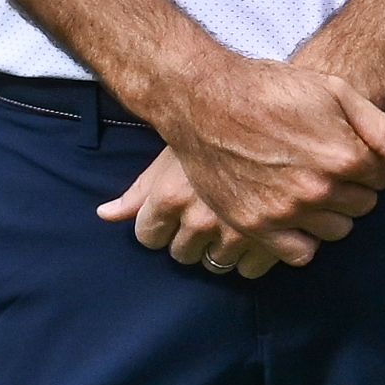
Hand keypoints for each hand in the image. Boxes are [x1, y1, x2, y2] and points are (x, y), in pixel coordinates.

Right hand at [100, 51, 384, 267]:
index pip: (384, 178)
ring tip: (310, 188)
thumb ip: (384, 130)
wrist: (205, 99)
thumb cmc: (273, 88)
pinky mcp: (255, 225)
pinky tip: (295, 216)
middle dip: (353, 188)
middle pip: (363, 206)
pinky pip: (299, 253)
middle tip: (327, 168)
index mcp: (344, 156)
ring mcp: (285, 211)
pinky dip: (303, 239)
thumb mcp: (336, 92)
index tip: (349, 152)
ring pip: (336, 231)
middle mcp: (318, 189)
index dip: (371, 164)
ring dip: (331, 213)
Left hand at [101, 144, 284, 275]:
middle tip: (208, 217)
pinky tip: (257, 237)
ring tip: (234, 225)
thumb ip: (140, 190)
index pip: (147, 236)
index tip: (175, 216)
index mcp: (171, 196)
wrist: (280, 115)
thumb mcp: (175, 152)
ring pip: (216, 263)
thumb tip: (104, 214)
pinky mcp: (273, 240)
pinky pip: (251, 269)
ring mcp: (237, 232)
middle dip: (191, 239)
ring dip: (222, 249)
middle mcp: (199, 218)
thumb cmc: (219, 128)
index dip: (159, 227)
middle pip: (181, 253)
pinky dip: (254, 258)